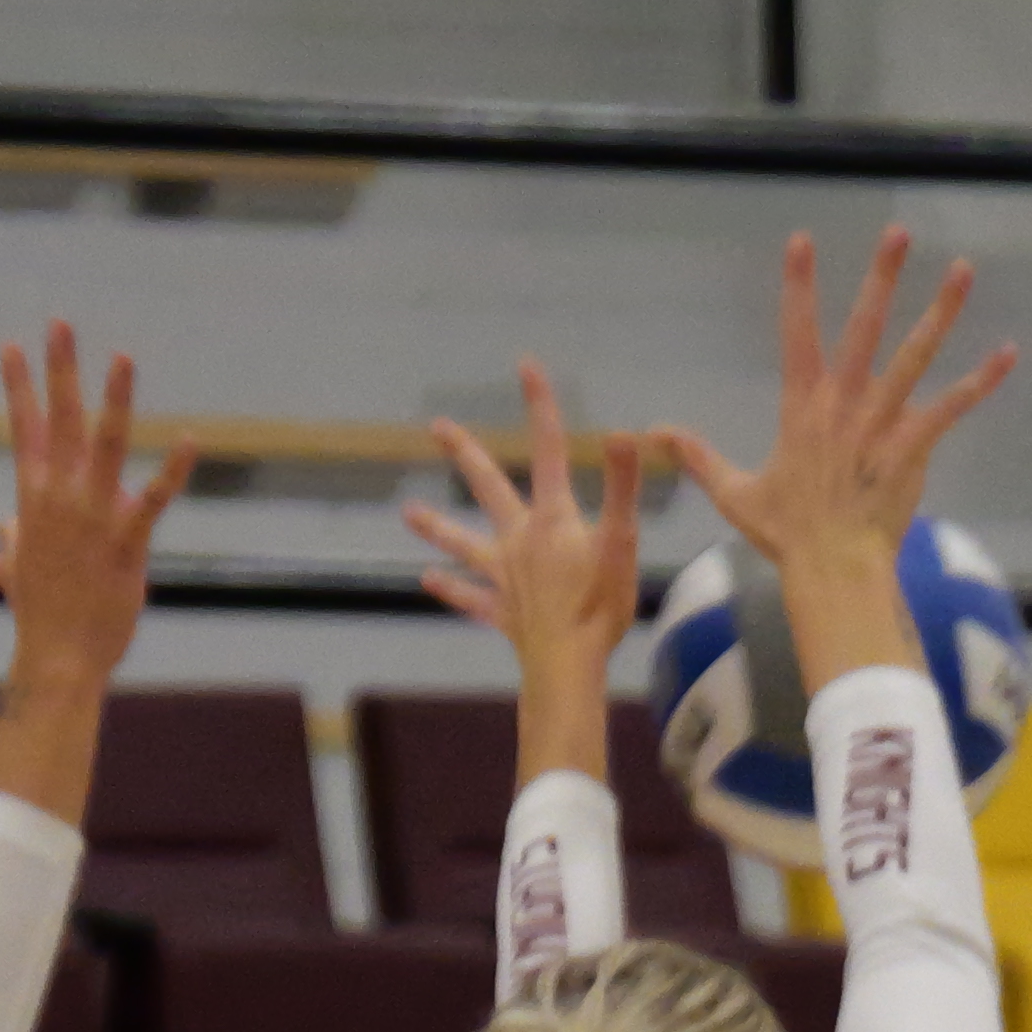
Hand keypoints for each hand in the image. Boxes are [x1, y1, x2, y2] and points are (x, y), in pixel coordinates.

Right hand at [0, 322, 192, 690]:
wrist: (56, 661)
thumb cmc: (39, 616)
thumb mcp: (17, 567)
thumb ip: (12, 534)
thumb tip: (3, 521)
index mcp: (33, 500)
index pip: (24, 430)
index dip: (19, 386)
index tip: (12, 345)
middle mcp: (59, 500)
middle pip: (61, 421)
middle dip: (59, 370)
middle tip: (59, 324)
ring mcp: (92, 518)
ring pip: (105, 446)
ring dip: (114, 400)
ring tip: (122, 357)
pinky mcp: (125, 543)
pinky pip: (153, 500)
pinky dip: (172, 471)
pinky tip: (188, 439)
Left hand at [408, 359, 654, 687]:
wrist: (568, 666)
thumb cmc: (599, 607)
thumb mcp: (621, 542)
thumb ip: (621, 486)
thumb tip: (623, 432)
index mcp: (552, 519)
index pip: (548, 450)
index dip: (540, 406)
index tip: (526, 366)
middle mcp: (519, 541)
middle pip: (487, 487)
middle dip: (464, 453)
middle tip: (437, 427)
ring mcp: (504, 577)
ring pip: (464, 544)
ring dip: (437, 527)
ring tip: (408, 512)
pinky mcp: (500, 613)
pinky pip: (469, 598)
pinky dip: (449, 588)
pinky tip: (426, 579)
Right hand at [655, 225, 1013, 580]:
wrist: (831, 568)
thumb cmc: (787, 535)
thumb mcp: (737, 494)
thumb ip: (701, 459)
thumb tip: (658, 435)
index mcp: (802, 408)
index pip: (797, 334)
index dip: (799, 285)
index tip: (802, 240)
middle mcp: (843, 404)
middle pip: (864, 328)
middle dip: (881, 278)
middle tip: (898, 232)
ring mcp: (881, 423)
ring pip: (914, 356)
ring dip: (940, 312)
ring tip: (962, 270)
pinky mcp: (912, 446)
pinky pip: (951, 408)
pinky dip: (981, 381)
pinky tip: (1007, 352)